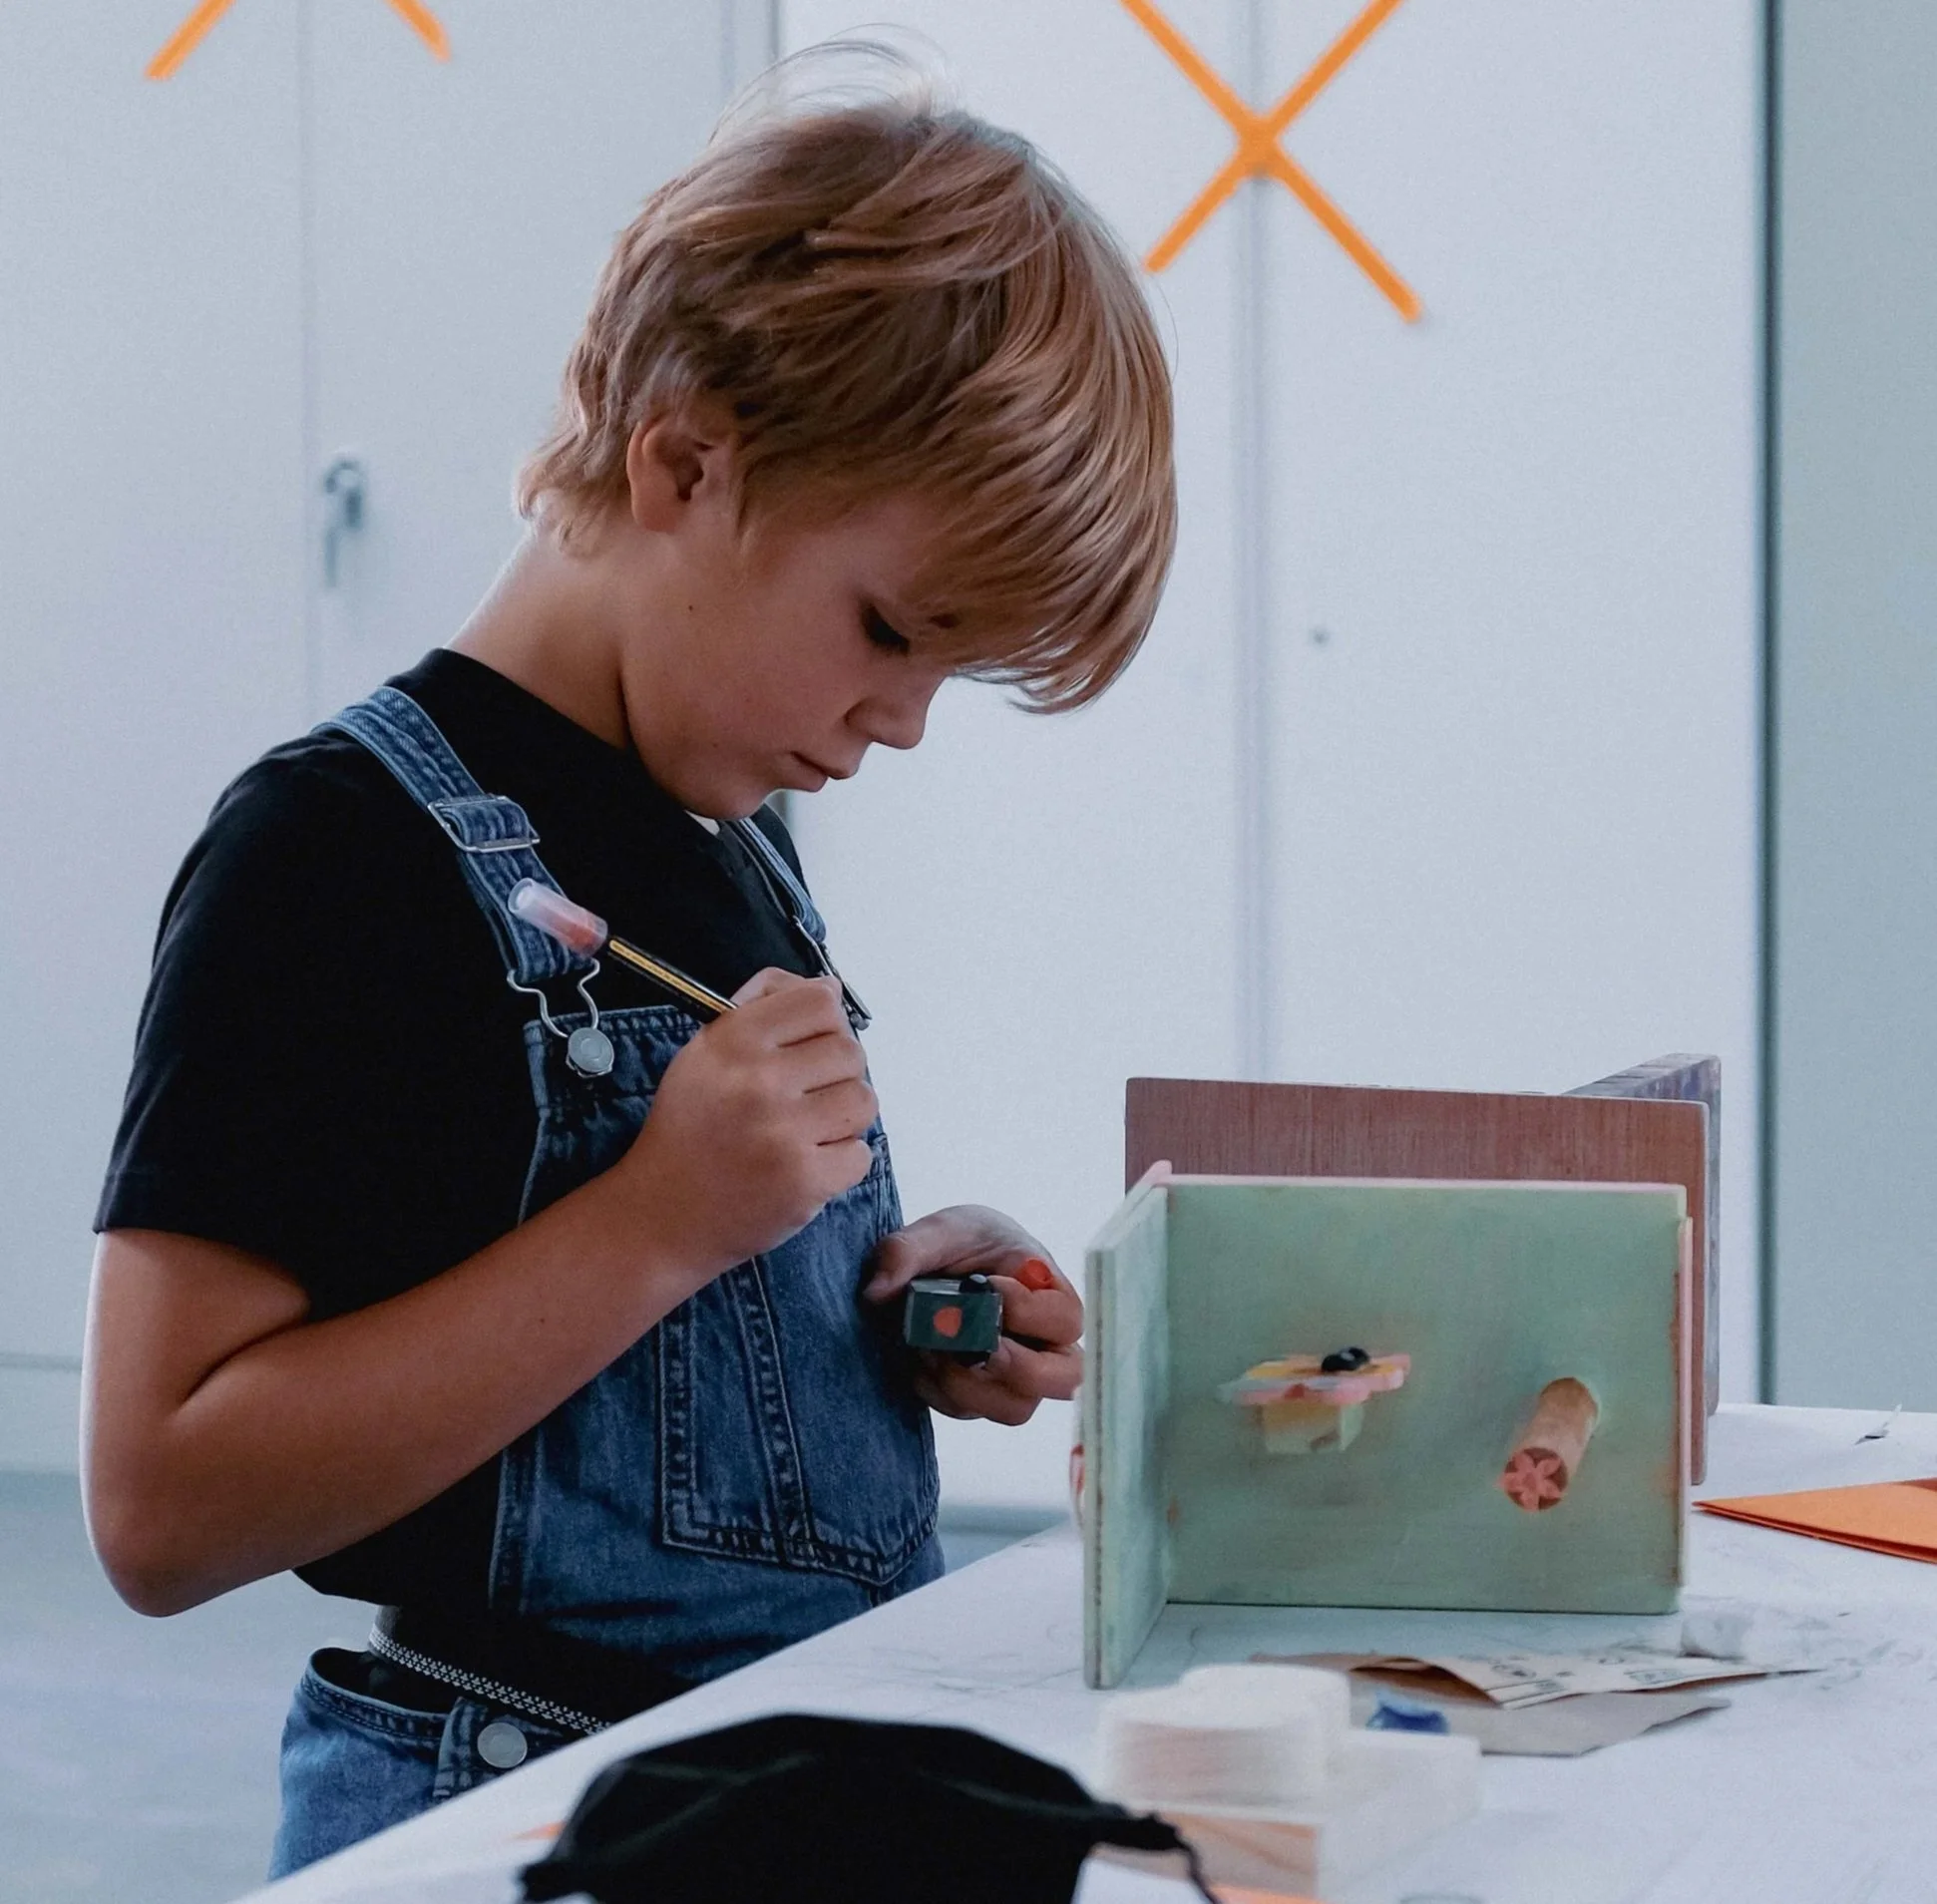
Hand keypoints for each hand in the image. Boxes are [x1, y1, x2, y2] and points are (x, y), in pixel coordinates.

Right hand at [619, 971, 874, 1276]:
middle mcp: (758, 1081)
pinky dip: (841, 1163)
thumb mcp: (705, 1053)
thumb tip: (830, 988)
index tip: (810, 1046)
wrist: (660, 1214)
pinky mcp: (803, 1180)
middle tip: (806, 1098)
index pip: (820, 1002)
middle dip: (836, 1074)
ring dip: (843, 1118)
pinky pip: (860, 1154)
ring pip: (863, 1100)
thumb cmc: (690, 1129)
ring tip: (807, 1131)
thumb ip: (762, 1008)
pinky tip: (805, 1164)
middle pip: (850, 1050)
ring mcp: (783, 1132)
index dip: (825, 1023)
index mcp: (732, 1041)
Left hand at [863, 1205, 1082, 1424]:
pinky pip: (968, 1411)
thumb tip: (879, 1290)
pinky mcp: (982, 1395)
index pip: (1065, 1318)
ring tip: (931, 1347)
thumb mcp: (938, 1231)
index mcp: (1050, 1292)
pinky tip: (919, 1358)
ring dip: (968, 1384)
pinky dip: (938, 1390)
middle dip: (1016, 1368)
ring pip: (1016, 1408)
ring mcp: (1016, 1375)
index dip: (1028, 1311)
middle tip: (974, 1349)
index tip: (982, 1285)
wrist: (939, 1267)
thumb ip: (908, 1250)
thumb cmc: (960, 1243)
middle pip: (1064, 1379)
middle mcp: (1045, 1342)